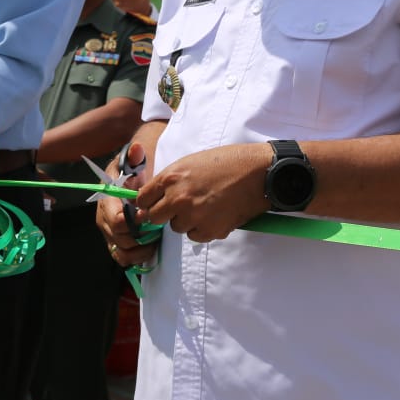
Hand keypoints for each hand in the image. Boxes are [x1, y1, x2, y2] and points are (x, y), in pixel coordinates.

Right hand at [97, 141, 157, 267]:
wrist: (129, 177)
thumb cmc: (132, 171)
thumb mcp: (133, 161)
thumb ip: (135, 156)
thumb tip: (136, 149)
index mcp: (106, 200)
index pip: (117, 220)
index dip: (134, 222)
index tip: (148, 216)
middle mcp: (104, 218)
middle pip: (120, 238)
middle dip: (140, 237)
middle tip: (156, 230)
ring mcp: (109, 232)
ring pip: (120, 252)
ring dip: (139, 250)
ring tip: (155, 241)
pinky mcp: (115, 241)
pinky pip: (122, 258)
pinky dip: (136, 258)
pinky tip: (150, 248)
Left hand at [134, 142, 269, 242]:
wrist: (257, 172)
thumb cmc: (226, 163)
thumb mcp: (190, 163)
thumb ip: (170, 180)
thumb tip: (154, 199)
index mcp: (171, 177)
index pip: (142, 199)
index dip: (147, 202)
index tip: (152, 204)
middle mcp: (178, 198)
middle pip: (154, 217)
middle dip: (163, 214)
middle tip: (179, 207)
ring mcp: (193, 216)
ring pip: (176, 227)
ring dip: (186, 220)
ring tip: (205, 206)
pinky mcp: (209, 230)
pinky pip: (195, 236)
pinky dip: (203, 229)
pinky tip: (215, 214)